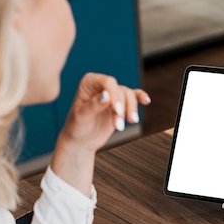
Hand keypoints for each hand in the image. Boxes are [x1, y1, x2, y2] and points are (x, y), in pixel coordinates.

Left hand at [50, 73, 150, 196]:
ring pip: (129, 95)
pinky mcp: (121, 104)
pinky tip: (146, 101)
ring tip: (130, 123)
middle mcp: (102, 85)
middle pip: (120, 90)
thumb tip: (106, 95)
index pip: (108, 82)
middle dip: (123, 108)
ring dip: (131, 110)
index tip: (117, 111)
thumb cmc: (77, 127)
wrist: (81, 141)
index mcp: (89, 83)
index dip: (115, 95)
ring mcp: (113, 94)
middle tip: (119, 126)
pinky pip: (134, 96)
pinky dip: (140, 98)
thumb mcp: (82, 117)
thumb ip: (94, 105)